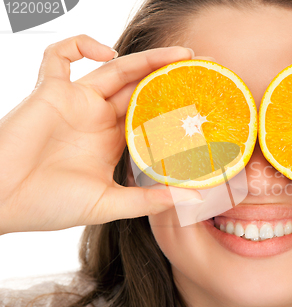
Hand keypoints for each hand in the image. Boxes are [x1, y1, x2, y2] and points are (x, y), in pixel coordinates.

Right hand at [0, 35, 203, 234]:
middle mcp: (99, 119)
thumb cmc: (49, 206)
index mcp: (114, 142)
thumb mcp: (107, 204)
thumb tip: (193, 198)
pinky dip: (81, 46)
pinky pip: (61, 57)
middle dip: (170, 75)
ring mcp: (76, 103)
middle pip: (141, 88)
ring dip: (147, 58)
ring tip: (179, 54)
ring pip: (116, 69)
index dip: (175, 105)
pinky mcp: (50, 91)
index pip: (152, 115)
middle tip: (201, 67)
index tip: (203, 101)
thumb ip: (148, 201)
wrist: (2, 202)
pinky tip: (106, 53)